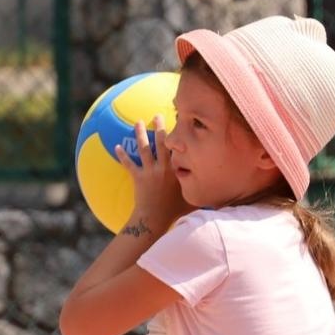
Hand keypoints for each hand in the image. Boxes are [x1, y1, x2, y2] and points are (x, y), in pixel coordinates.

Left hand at [114, 117, 191, 233]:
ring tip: (138, 122)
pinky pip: (129, 164)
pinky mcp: (138, 177)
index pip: (179, 149)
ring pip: (144, 148)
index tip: (181, 124)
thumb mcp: (192, 198)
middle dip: (159, 127)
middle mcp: (164, 167)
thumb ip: (202, 190)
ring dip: (140, 134)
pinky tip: (116, 146)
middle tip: (157, 115)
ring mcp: (150, 171)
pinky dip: (122, 155)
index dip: (179, 136)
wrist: (155, 219)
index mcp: (177, 169)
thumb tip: (218, 190)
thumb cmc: (175, 211)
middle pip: (161, 142)